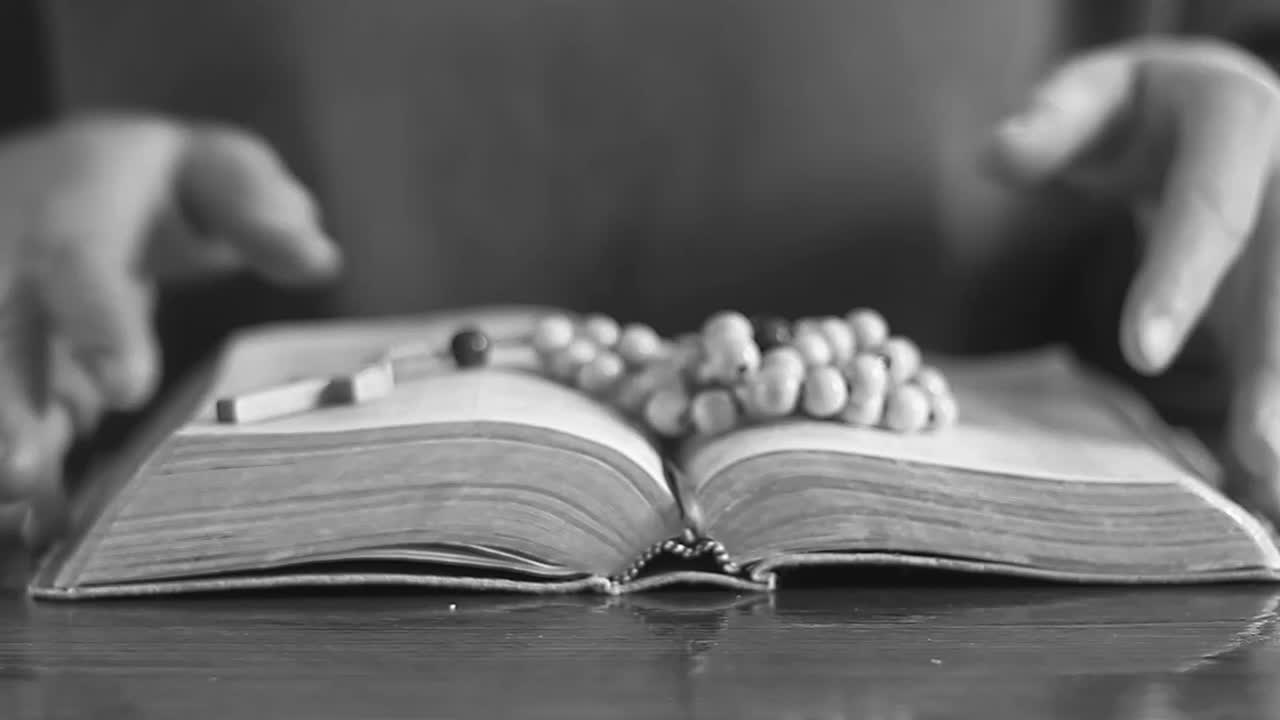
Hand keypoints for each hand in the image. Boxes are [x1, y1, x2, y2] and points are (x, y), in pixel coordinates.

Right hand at [0, 113, 340, 546]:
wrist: (52, 182)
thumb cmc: (154, 186)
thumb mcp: (209, 169)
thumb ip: (254, 204)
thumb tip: (317, 256)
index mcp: (73, 211)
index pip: (79, 263)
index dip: (98, 323)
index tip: (127, 388)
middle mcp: (12, 268)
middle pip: (1, 333)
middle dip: (6, 402)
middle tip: (21, 471)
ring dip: (0, 440)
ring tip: (18, 508)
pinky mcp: (3, 369)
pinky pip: (1, 412)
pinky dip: (13, 474)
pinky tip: (30, 524)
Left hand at [987, 38, 1279, 520]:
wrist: (1204, 104)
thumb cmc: (1135, 109)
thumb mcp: (1089, 93)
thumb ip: (1051, 123)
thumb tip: (997, 154)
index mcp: (1236, 120)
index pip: (1211, 209)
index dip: (1181, 282)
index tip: (1142, 354)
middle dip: (1277, 368)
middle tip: (1261, 452)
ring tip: (1271, 488)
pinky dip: (1272, 406)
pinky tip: (1260, 484)